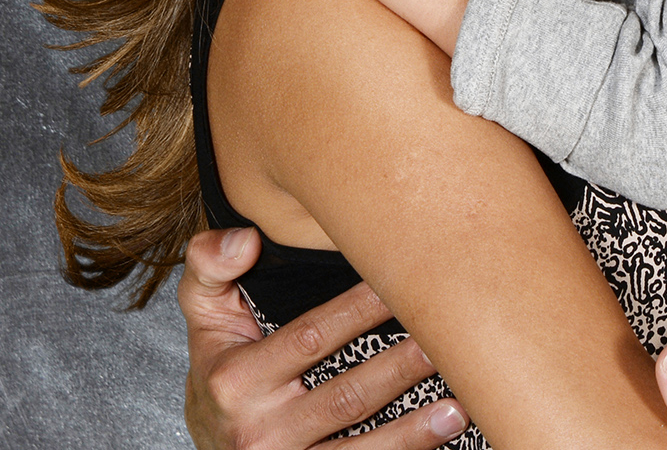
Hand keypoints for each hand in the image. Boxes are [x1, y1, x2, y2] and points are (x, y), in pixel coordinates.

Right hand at [182, 227, 467, 449]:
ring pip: (358, 445)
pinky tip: (442, 432)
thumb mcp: (205, 318)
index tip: (405, 282)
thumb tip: (244, 238)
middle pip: (345, 396)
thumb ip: (210, 267)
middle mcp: (258, 426)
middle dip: (400, 368)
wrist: (210, 442)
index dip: (359, 312)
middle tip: (448, 340)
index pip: (311, 339)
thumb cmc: (221, 369)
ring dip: (413, 428)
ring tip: (459, 403)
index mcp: (236, 379)